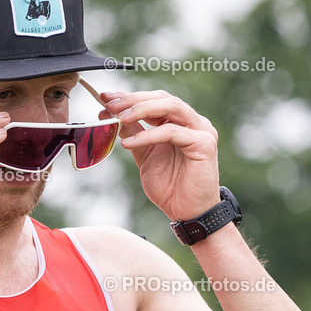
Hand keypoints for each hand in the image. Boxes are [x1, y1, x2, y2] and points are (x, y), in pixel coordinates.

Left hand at [100, 90, 219, 220]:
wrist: (188, 213)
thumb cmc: (171, 186)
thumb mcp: (145, 155)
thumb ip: (133, 134)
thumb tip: (110, 116)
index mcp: (180, 122)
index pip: (155, 100)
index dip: (130, 97)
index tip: (106, 97)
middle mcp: (193, 122)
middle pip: (163, 98)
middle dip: (134, 100)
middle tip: (110, 105)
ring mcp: (201, 131)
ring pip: (171, 107)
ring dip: (142, 109)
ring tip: (120, 118)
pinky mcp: (204, 145)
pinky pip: (172, 132)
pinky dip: (149, 135)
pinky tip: (129, 143)